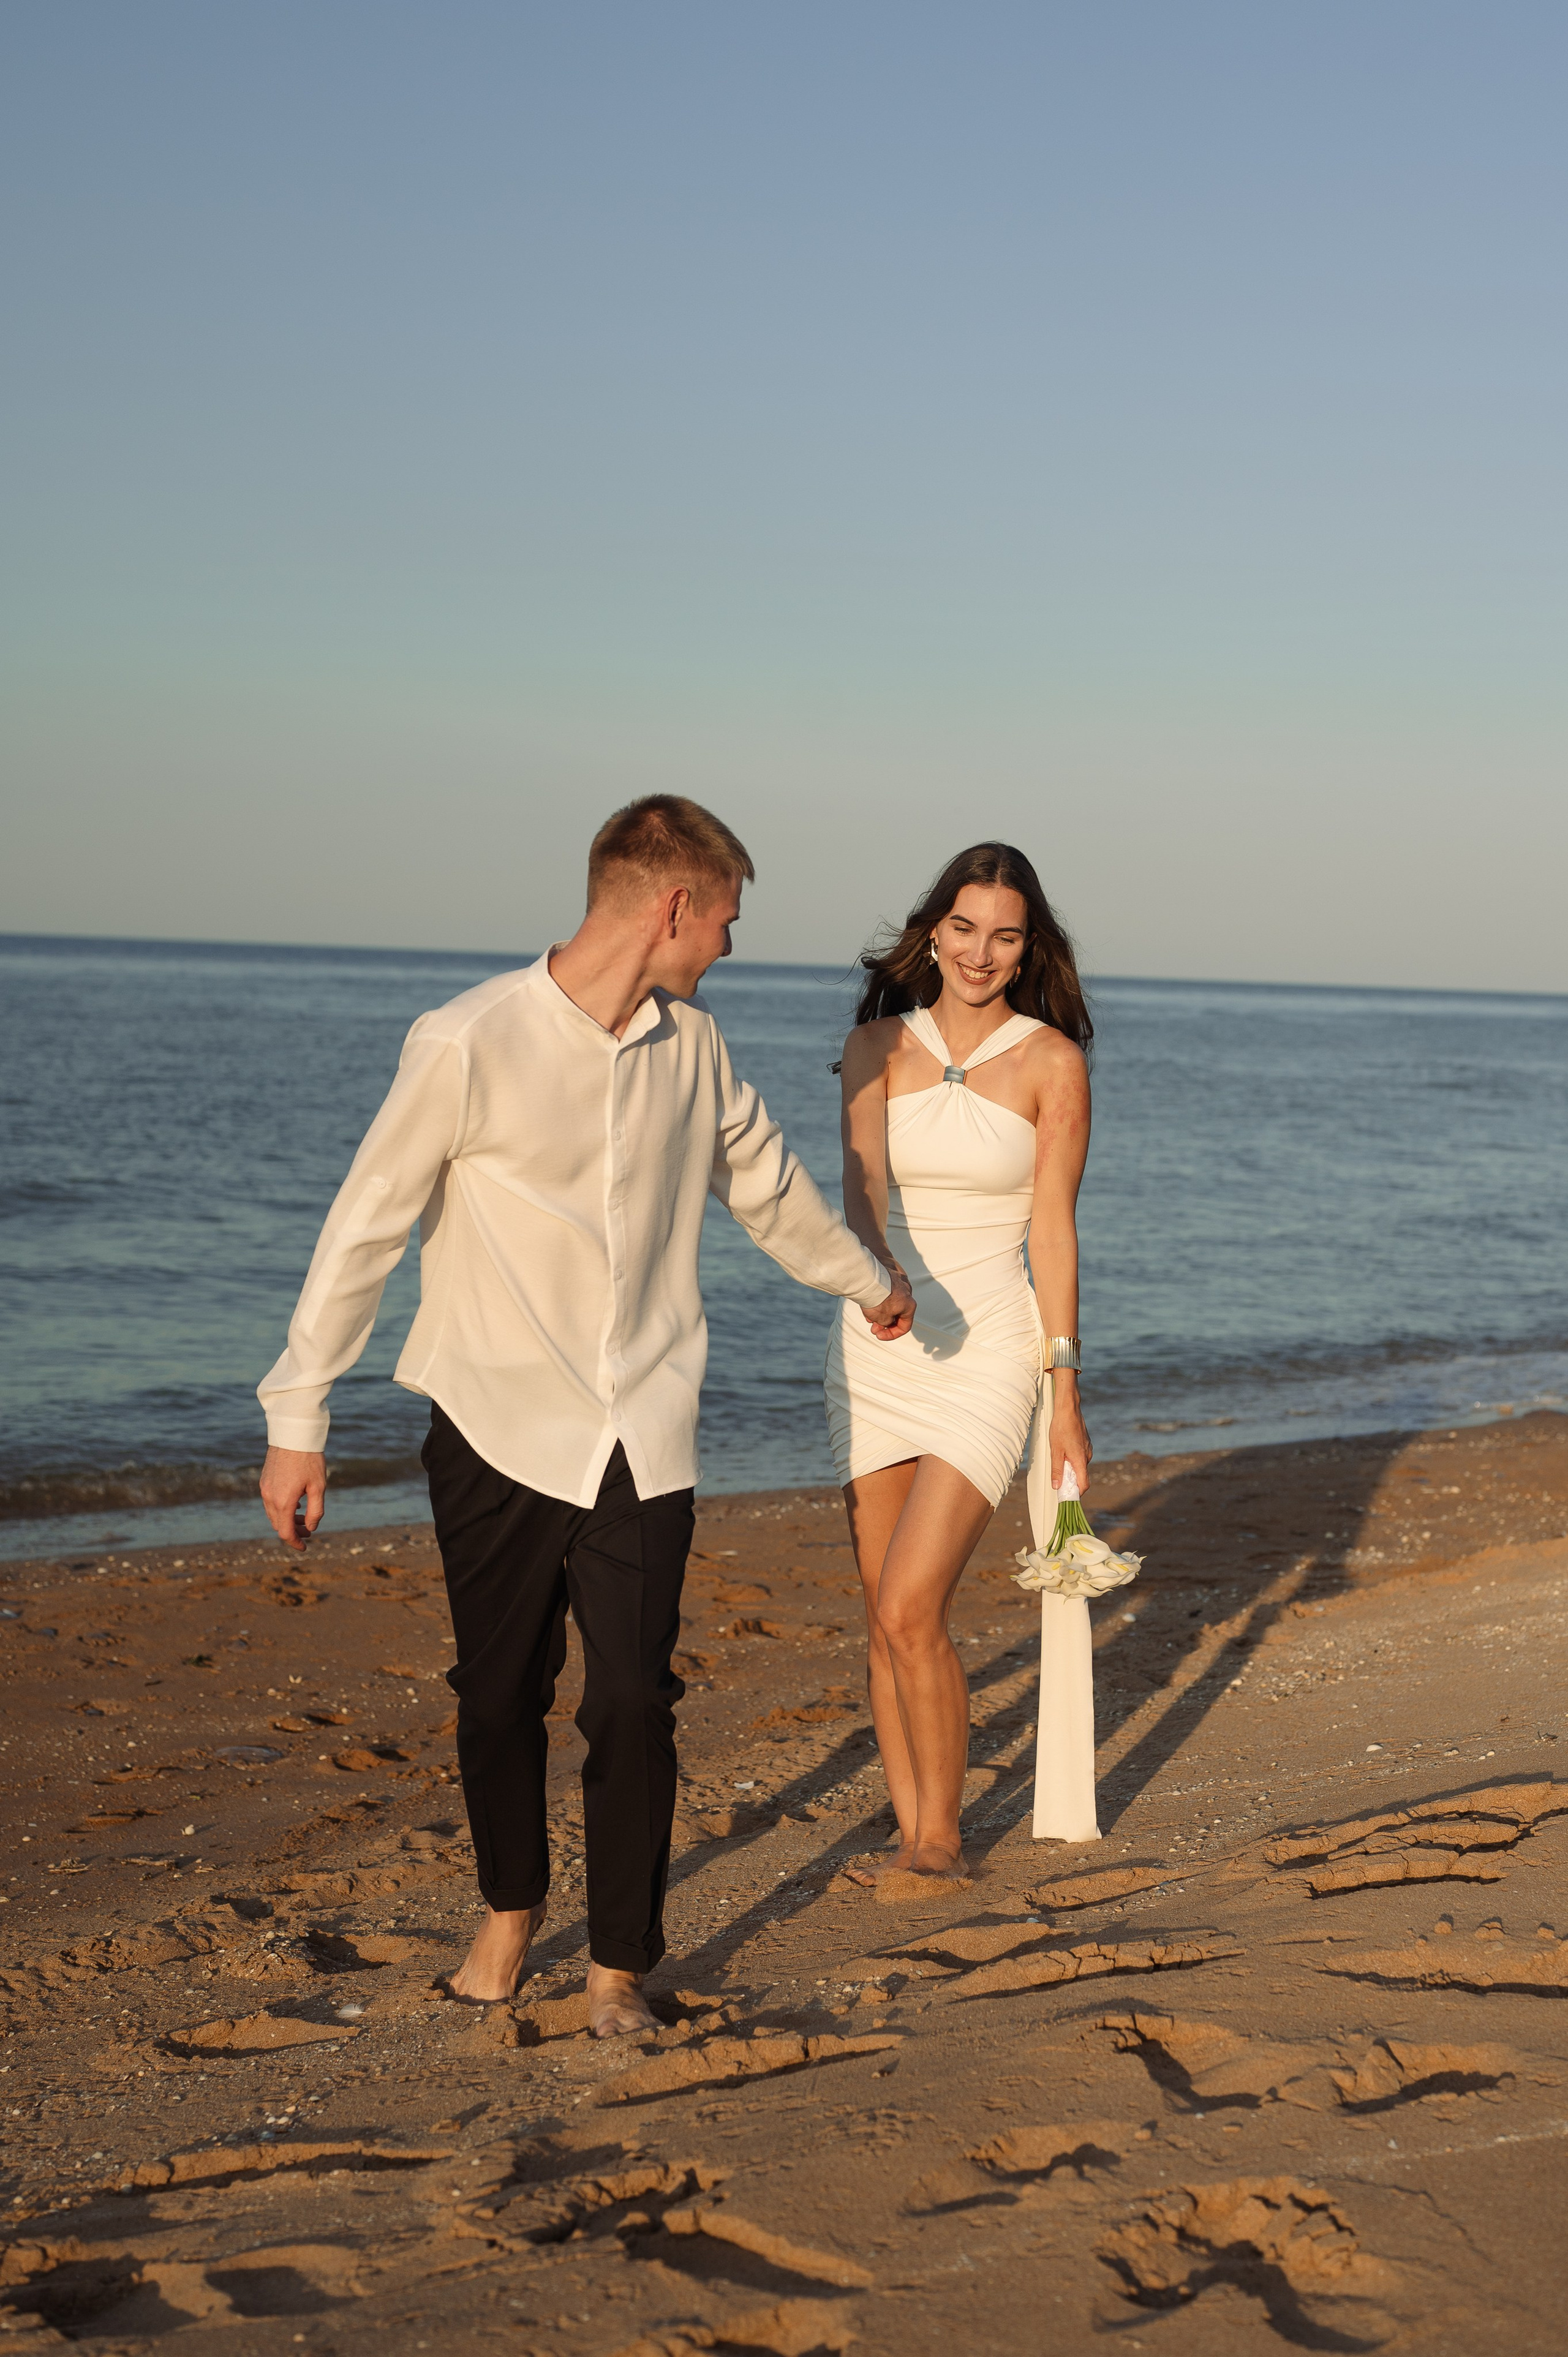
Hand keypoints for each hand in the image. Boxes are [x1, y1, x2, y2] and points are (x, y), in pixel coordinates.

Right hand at [260, 1446, 326, 1550]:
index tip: (305, 1547)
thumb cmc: (309, 1459)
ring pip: (273, 1514)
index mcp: (283, 1502)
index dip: (295, 1543)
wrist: (293, 1434)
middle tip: (308, 1531)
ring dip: (287, 1520)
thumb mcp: (319, 1487)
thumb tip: (310, 1528)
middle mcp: (269, 1498)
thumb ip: (316, 1511)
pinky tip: (296, 1504)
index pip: (285, 1533)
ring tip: (304, 1518)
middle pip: (279, 1525)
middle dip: (293, 1531)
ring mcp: (264, 1489)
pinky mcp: (264, 1481)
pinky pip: (270, 1502)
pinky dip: (282, 1509)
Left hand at [863, 1272, 914, 1340]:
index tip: (882, 1336)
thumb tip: (886, 1320)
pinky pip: (886, 1293)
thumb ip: (888, 1323)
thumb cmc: (877, 1298)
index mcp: (909, 1304)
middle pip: (898, 1313)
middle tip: (875, 1328)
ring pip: (891, 1303)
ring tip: (869, 1317)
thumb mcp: (883, 1320)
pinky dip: (879, 1301)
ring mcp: (897, 1282)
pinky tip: (869, 1305)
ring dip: (881, 1313)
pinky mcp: (888, 1276)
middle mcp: (906, 1292)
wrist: (867, 1279)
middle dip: (885, 1323)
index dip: (893, 1334)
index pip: (905, 1325)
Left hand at [1048, 1380, 1092, 1494]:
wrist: (1068, 1408)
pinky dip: (1072, 1459)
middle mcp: (1087, 1456)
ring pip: (1079, 1465)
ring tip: (1058, 1459)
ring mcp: (1087, 1449)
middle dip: (1070, 1480)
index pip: (1083, 1484)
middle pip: (1080, 1475)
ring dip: (1070, 1468)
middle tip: (1057, 1478)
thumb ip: (1057, 1469)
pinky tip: (1062, 1450)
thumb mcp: (1055, 1450)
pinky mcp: (1085, 1443)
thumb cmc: (1061, 1428)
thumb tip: (1057, 1486)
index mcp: (1081, 1460)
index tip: (1066, 1496)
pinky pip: (1080, 1456)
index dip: (1076, 1493)